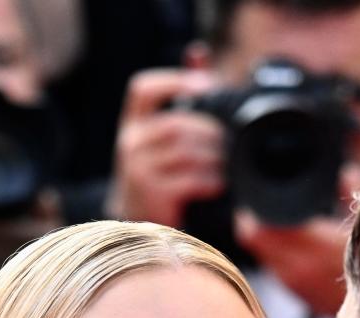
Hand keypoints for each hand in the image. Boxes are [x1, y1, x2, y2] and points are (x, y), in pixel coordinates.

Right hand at [106, 68, 225, 227]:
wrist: (137, 219)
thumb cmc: (158, 172)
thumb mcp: (161, 135)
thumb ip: (178, 97)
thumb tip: (199, 54)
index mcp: (133, 122)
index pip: (143, 90)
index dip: (175, 81)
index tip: (208, 85)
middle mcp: (130, 141)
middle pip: (176, 124)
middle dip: (209, 132)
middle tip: (230, 142)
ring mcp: (138, 168)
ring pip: (184, 152)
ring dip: (213, 158)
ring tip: (226, 165)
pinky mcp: (151, 193)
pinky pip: (188, 180)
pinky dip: (209, 180)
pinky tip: (218, 185)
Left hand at [233, 163, 359, 316]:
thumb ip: (356, 195)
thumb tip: (347, 171)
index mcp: (309, 244)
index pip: (256, 230)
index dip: (251, 212)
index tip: (255, 201)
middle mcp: (295, 266)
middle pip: (253, 240)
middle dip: (255, 221)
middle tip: (262, 207)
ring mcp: (294, 283)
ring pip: (264, 255)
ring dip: (267, 240)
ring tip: (280, 225)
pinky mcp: (297, 293)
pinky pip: (275, 268)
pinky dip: (277, 256)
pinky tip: (294, 247)